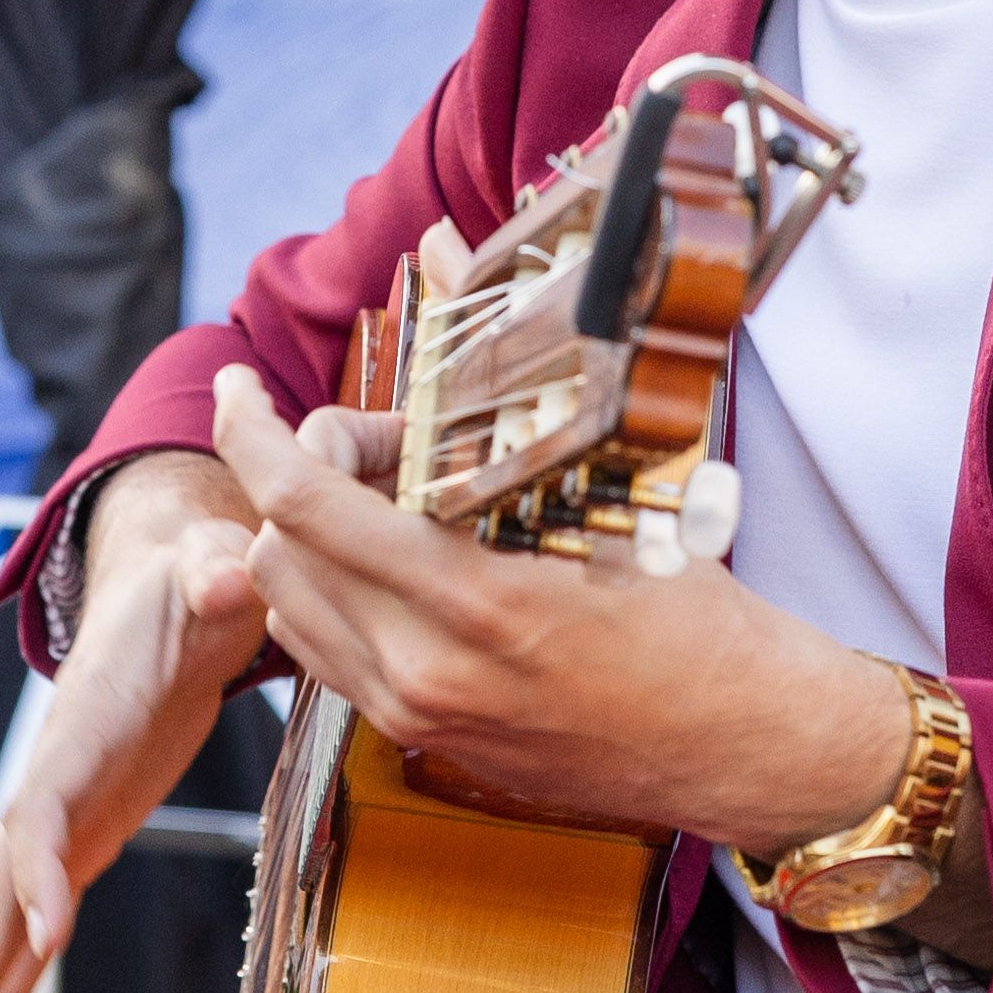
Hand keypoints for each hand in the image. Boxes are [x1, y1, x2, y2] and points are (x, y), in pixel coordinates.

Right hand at [0, 446, 273, 992]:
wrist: (174, 589)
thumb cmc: (194, 583)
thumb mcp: (212, 574)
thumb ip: (216, 576)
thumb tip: (229, 572)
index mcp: (83, 727)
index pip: (46, 805)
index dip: (38, 866)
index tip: (45, 933)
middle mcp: (56, 781)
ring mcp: (62, 818)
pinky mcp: (84, 841)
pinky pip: (34, 926)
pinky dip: (7, 982)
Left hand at [221, 359, 908, 856]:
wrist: (752, 746)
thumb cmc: (702, 615)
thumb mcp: (614, 480)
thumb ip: (504, 360)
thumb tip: (443, 246)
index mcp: (476, 599)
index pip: (307, 504)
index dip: (252, 433)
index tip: (240, 390)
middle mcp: (428, 670)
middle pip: (278, 552)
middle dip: (298, 481)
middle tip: (373, 443)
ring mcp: (420, 718)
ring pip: (290, 609)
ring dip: (309, 542)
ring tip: (388, 500)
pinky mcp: (425, 745)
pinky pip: (328, 656)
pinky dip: (335, 596)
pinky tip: (395, 560)